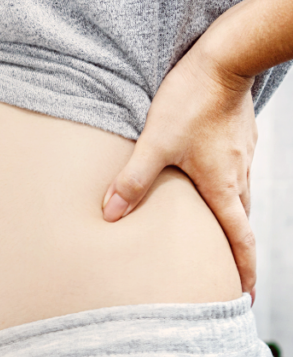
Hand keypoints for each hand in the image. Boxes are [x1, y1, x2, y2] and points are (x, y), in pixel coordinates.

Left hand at [101, 42, 258, 303]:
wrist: (225, 60)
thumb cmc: (190, 102)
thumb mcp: (155, 143)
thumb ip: (132, 180)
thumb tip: (110, 215)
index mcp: (222, 187)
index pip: (239, 240)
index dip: (243, 270)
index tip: (245, 296)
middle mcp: (238, 177)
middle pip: (240, 225)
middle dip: (236, 254)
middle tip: (228, 278)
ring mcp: (241, 158)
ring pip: (237, 200)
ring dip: (229, 224)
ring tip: (214, 240)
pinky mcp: (238, 141)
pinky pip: (234, 176)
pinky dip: (224, 195)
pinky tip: (207, 191)